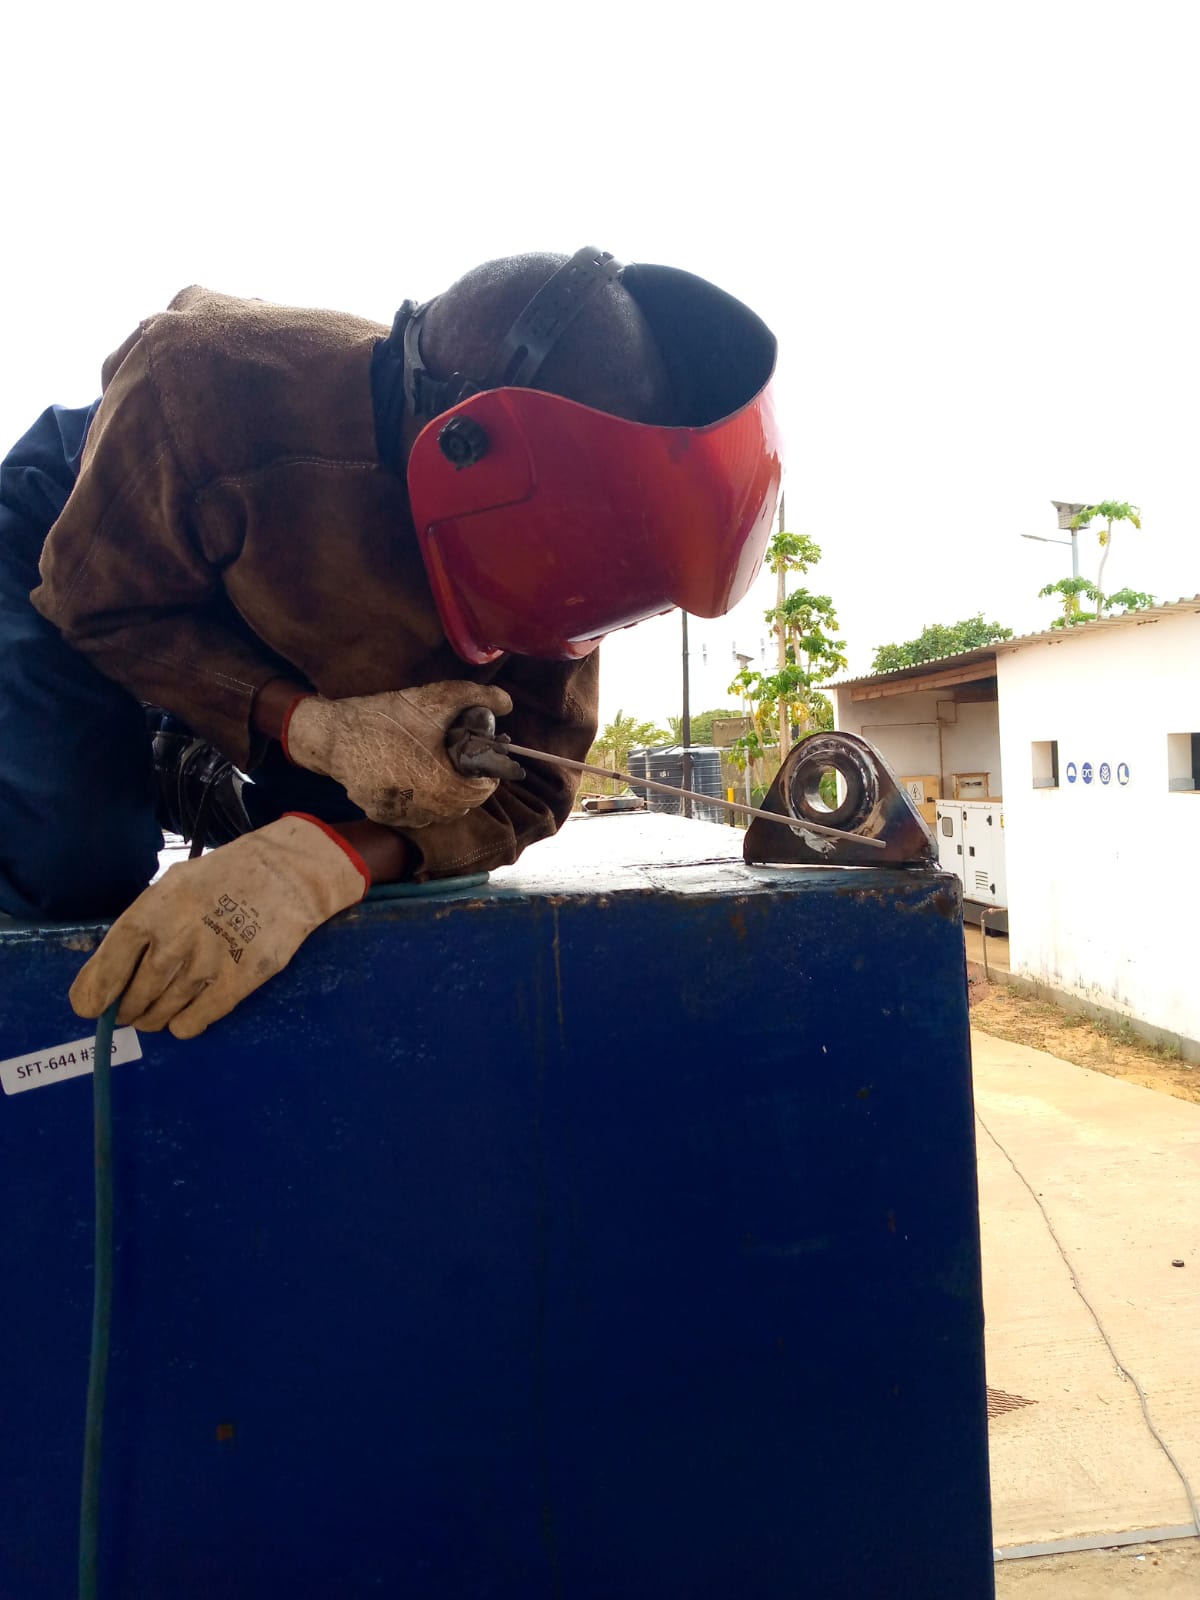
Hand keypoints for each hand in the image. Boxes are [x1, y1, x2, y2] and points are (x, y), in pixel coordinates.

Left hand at [69, 816, 367, 1038]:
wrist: (286, 874)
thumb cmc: (224, 877)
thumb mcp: (173, 884)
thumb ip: (145, 921)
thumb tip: (112, 968)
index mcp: (154, 910)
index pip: (110, 963)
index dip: (94, 991)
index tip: (90, 1007)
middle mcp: (175, 940)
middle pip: (135, 996)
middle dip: (127, 1010)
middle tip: (129, 1010)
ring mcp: (207, 964)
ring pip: (162, 1013)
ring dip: (152, 1019)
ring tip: (154, 1014)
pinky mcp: (238, 982)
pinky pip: (196, 1021)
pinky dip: (183, 1025)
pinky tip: (184, 1017)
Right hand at [284, 681, 513, 827]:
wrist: (334, 732)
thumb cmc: (385, 716)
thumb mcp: (433, 698)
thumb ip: (475, 697)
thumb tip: (507, 702)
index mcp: (438, 782)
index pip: (478, 793)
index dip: (486, 779)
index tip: (484, 766)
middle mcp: (420, 805)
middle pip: (460, 806)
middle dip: (467, 787)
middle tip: (463, 767)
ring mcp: (399, 812)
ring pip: (437, 815)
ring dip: (446, 798)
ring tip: (442, 773)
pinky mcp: (380, 813)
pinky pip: (412, 816)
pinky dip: (421, 804)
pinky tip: (416, 782)